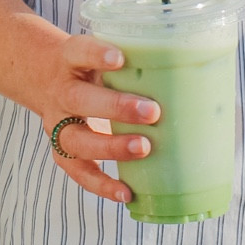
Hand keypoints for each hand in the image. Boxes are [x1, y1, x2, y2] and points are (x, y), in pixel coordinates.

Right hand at [36, 33, 159, 204]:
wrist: (43, 76)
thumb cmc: (90, 65)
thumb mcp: (102, 53)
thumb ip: (135, 61)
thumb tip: (200, 71)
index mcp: (69, 60)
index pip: (78, 51)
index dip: (96, 55)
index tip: (120, 58)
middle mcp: (60, 91)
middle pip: (79, 99)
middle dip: (116, 107)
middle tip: (152, 111)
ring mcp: (57, 123)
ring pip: (75, 140)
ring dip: (111, 147)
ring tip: (143, 148)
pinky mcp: (60, 149)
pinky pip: (78, 171)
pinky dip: (101, 184)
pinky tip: (126, 193)